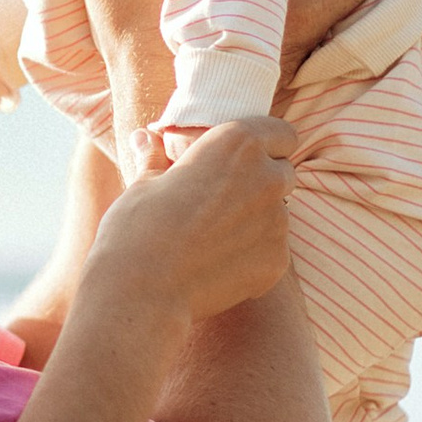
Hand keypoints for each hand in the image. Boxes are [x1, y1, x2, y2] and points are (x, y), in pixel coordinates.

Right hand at [90, 115, 297, 325]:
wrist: (142, 288)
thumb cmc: (137, 226)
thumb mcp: (143, 183)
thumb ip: (156, 158)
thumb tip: (145, 139)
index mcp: (237, 143)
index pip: (282, 132)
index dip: (268, 143)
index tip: (247, 157)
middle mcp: (267, 176)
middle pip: (285, 172)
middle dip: (263, 181)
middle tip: (225, 199)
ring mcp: (278, 221)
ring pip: (279, 214)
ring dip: (258, 219)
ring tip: (216, 237)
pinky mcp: (278, 260)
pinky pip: (273, 250)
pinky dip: (253, 254)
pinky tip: (219, 264)